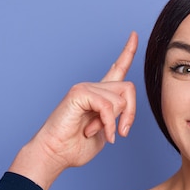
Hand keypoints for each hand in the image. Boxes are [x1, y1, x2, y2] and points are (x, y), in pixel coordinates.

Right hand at [9, 32, 137, 189]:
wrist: (55, 154)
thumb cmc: (76, 146)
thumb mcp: (107, 131)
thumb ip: (118, 116)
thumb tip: (125, 107)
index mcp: (101, 95)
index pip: (117, 68)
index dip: (127, 52)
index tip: (134, 35)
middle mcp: (93, 87)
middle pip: (129, 88)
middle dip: (130, 114)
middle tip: (120, 133)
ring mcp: (84, 88)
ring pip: (120, 99)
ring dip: (113, 123)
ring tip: (96, 131)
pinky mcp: (78, 93)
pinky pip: (107, 106)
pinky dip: (107, 123)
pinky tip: (94, 132)